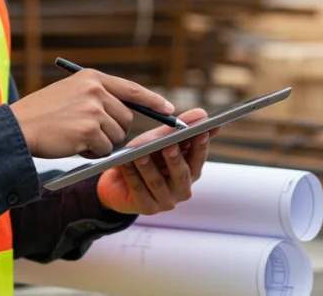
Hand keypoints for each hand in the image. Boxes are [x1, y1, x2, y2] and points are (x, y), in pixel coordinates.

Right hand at [9, 69, 173, 158]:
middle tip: (88, 133)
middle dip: (113, 131)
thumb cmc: (42, 115)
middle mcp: (95, 90)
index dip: (153, 101)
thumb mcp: (71, 93)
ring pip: (116, 136)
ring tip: (75, 137)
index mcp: (92, 77)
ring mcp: (93, 110)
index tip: (169, 110)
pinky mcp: (89, 130)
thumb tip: (127, 112)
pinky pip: (105, 149)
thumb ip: (97, 97)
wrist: (17, 128)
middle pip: (126, 119)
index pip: (132, 89)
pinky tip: (73, 145)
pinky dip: (92, 153)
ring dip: (101, 144)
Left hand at [97, 109, 221, 215]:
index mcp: (191, 171)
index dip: (201, 145)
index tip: (200, 132)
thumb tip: (203, 114)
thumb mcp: (161, 140)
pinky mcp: (148, 208)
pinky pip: (139, 190)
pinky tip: (125, 164)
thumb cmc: (146, 157)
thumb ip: (179, 128)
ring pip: (158, 183)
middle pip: (182, 174)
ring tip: (140, 155)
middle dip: (175, 159)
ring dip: (149, 168)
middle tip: (170, 146)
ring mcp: (166, 201)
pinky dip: (132, 175)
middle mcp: (183, 188)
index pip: (199, 157)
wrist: (119, 182)